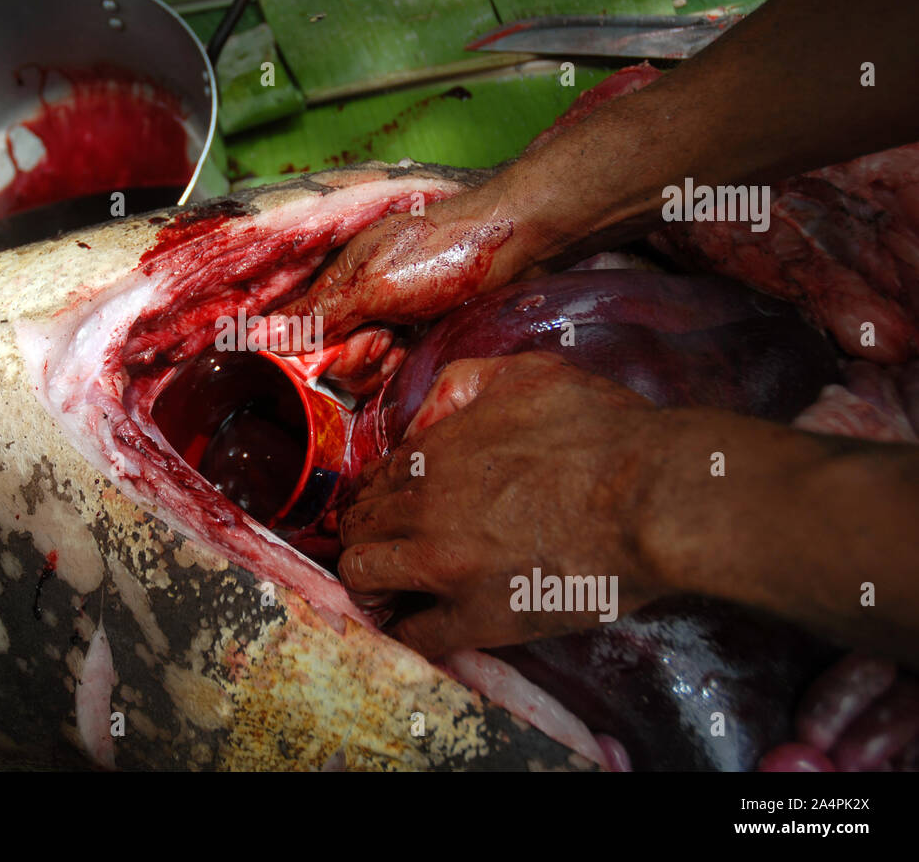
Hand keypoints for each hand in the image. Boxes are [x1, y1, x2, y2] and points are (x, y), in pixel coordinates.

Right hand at [271, 189, 522, 391]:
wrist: (515, 243)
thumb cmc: (440, 254)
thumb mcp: (373, 285)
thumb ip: (318, 314)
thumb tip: (257, 335)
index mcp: (339, 280)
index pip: (300, 332)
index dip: (318, 352)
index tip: (351, 345)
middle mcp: (359, 300)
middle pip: (332, 356)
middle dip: (355, 359)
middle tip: (387, 339)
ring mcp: (390, 318)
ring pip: (364, 367)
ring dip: (380, 367)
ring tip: (405, 344)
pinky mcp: (420, 333)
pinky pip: (395, 369)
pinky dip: (402, 369)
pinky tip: (418, 355)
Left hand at [338, 352, 671, 657]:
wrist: (651, 495)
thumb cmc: (604, 431)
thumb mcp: (528, 374)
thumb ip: (466, 383)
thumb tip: (432, 409)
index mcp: (434, 452)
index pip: (373, 479)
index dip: (377, 495)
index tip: (388, 509)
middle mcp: (424, 506)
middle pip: (357, 526)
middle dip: (365, 535)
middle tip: (386, 547)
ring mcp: (444, 564)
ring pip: (362, 576)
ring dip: (369, 580)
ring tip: (390, 588)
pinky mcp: (476, 618)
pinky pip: (412, 634)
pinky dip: (407, 629)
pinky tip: (421, 623)